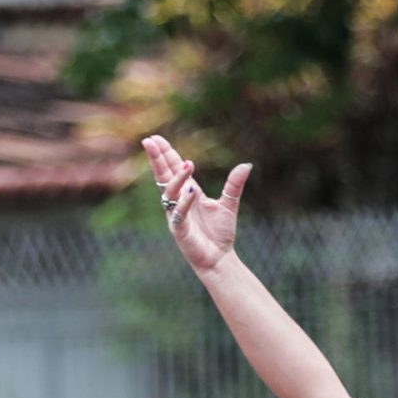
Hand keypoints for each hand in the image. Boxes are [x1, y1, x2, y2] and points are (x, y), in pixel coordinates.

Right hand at [143, 134, 248, 274]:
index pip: (173, 169)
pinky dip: (184, 203)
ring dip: (176, 178)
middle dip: (157, 159)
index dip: (165, 154)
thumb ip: (234, 184)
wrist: (220, 258)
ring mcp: (176, 216)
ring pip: (169, 193)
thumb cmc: (220, 233)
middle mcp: (178, 202)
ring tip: (188, 165)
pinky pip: (178, 215)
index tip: (156, 138)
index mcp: (188, 193)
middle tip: (150, 141)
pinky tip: (191, 191)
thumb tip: (247, 164)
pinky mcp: (179, 231)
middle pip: (163, 176)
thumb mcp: (229, 203)